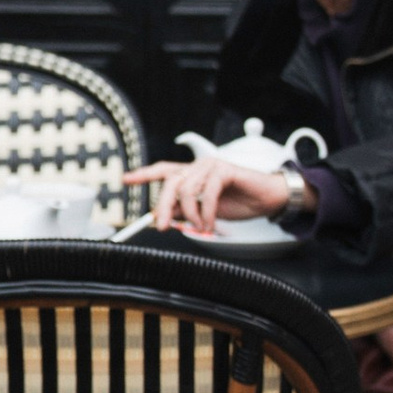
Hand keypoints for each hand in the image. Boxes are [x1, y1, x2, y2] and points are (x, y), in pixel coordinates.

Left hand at [122, 155, 299, 238]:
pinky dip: (206, 212)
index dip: (144, 174)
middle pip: (170, 183)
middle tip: (161, 226)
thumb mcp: (204, 210)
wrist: (266, 199)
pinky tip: (209, 223)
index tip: (126, 180)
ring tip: (200, 226)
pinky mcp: (225, 170)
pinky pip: (207, 193)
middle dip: (162, 206)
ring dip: (190, 214)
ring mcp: (211, 166)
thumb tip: (160, 217)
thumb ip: (183, 210)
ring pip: (186, 190)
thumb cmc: (238, 202)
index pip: (163, 171)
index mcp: (192, 174)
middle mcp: (198, 167)